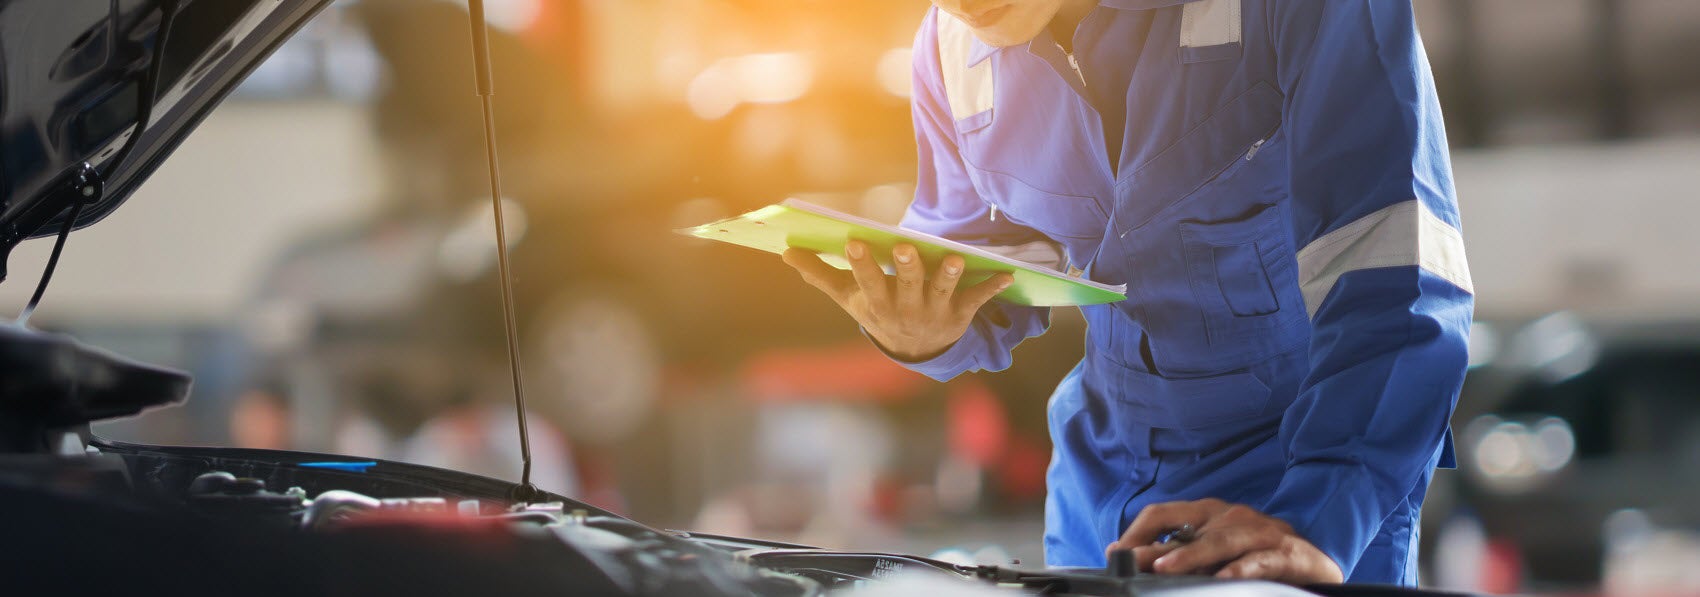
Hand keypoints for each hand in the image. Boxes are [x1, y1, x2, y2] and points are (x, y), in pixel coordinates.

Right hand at [782, 240, 1012, 361]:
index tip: (854, 241)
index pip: (868, 281)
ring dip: (950, 275)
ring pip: (943, 291)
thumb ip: (820, 275)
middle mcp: (906, 309)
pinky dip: (992, 287)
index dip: (862, 264)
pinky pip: (978, 299)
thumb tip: (786, 253)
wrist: (913, 352)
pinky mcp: (961, 313)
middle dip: (907, 267)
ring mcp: (935, 311)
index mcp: (877, 303)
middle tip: (906, 246)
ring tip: (954, 258)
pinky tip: (1007, 274)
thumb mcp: (848, 298)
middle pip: (907, 285)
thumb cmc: (877, 312)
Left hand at [1107, 498, 1342, 584]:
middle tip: (1131, 562)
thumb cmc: (1257, 554)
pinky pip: (1258, 560)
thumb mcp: (1215, 551)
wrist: (1315, 559)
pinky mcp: (1283, 552)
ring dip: (1191, 556)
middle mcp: (1230, 516)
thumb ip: (1182, 554)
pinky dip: (1239, 569)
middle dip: (1156, 548)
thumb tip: (1141, 566)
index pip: (1162, 514)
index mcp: (1208, 514)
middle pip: (1186, 529)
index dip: (1137, 533)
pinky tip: (1223, 580)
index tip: (1115, 553)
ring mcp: (1258, 531)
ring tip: (1166, 568)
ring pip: (1220, 541)